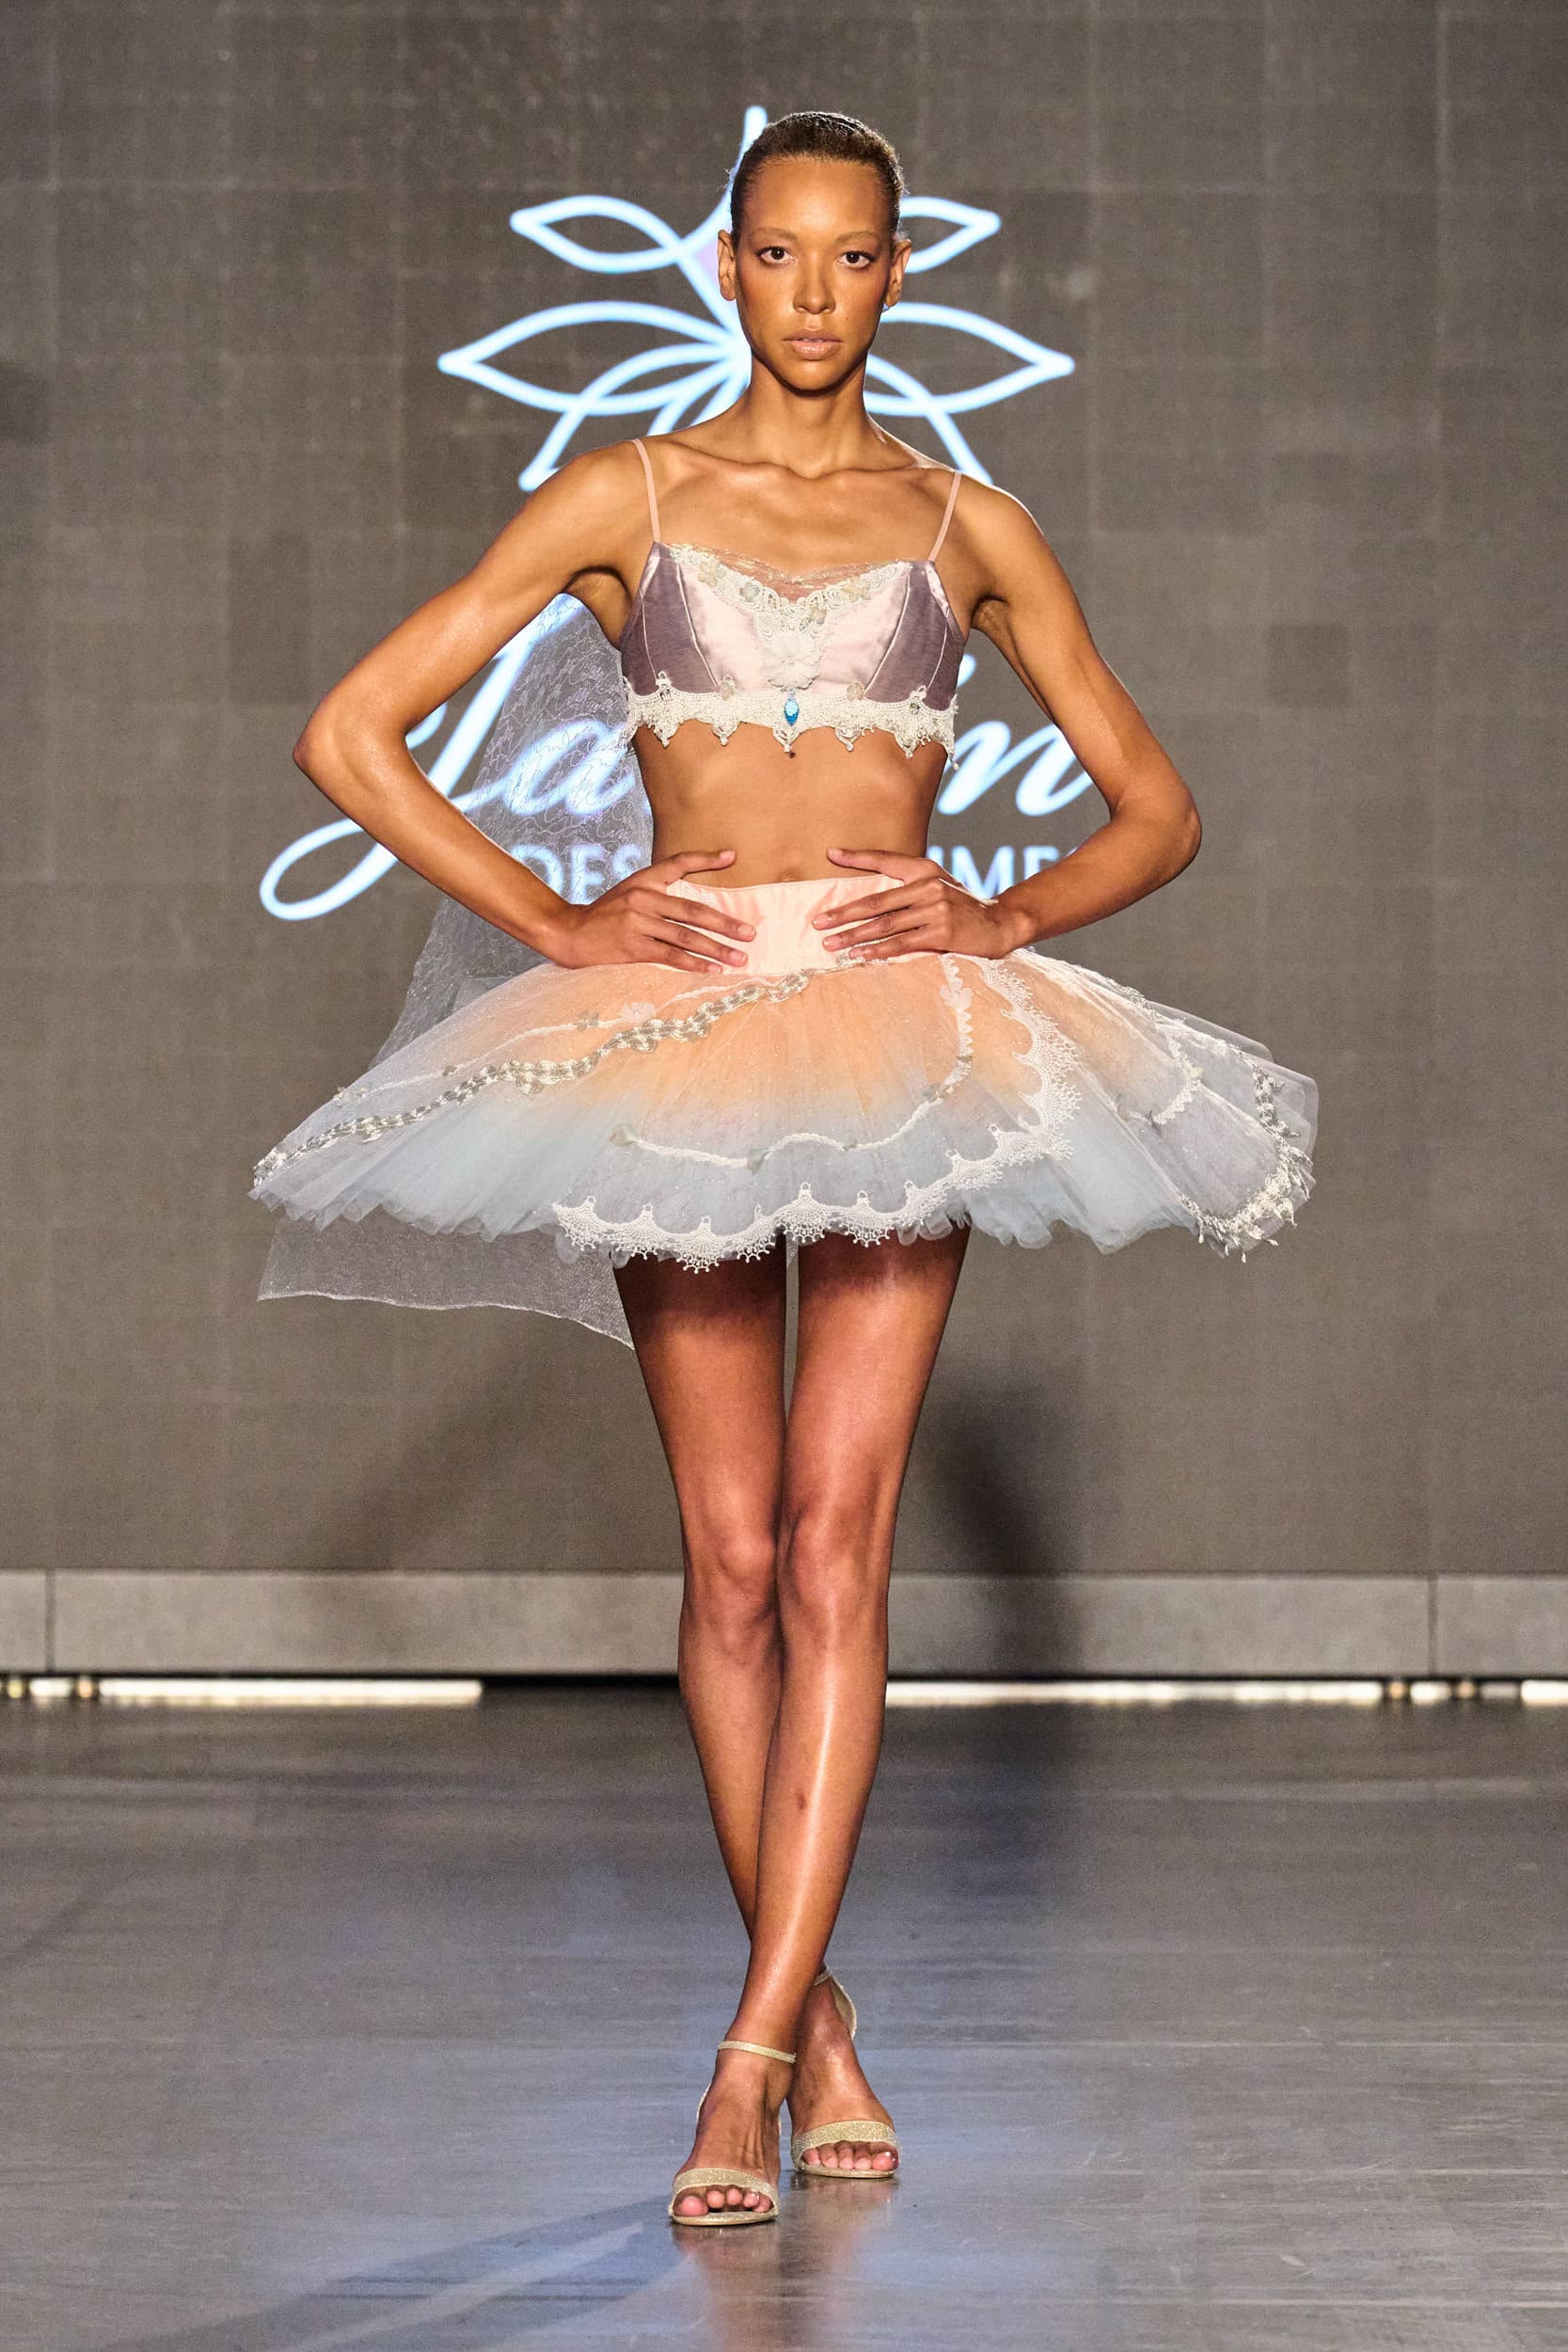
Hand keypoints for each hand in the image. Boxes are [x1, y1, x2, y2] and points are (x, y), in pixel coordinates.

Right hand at [541, 849, 755, 972]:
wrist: (569, 933)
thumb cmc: (605, 915)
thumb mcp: (629, 892)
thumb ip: (658, 892)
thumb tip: (694, 903)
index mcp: (643, 880)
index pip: (678, 862)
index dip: (705, 859)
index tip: (732, 856)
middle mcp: (643, 897)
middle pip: (693, 909)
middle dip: (725, 922)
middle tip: (750, 933)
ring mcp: (638, 923)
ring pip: (686, 935)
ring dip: (716, 948)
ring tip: (740, 957)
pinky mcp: (633, 947)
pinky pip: (670, 955)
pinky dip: (694, 963)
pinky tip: (713, 969)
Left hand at [811, 848, 1029, 960]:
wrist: (1001, 923)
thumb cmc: (962, 908)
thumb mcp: (938, 888)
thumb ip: (909, 888)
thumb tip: (869, 900)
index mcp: (925, 869)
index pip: (885, 860)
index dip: (858, 858)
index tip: (830, 855)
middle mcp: (928, 886)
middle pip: (876, 901)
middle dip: (843, 913)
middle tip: (817, 922)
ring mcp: (936, 909)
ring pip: (885, 925)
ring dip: (853, 936)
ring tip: (830, 944)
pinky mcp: (942, 933)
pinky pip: (901, 943)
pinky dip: (877, 950)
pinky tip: (857, 955)